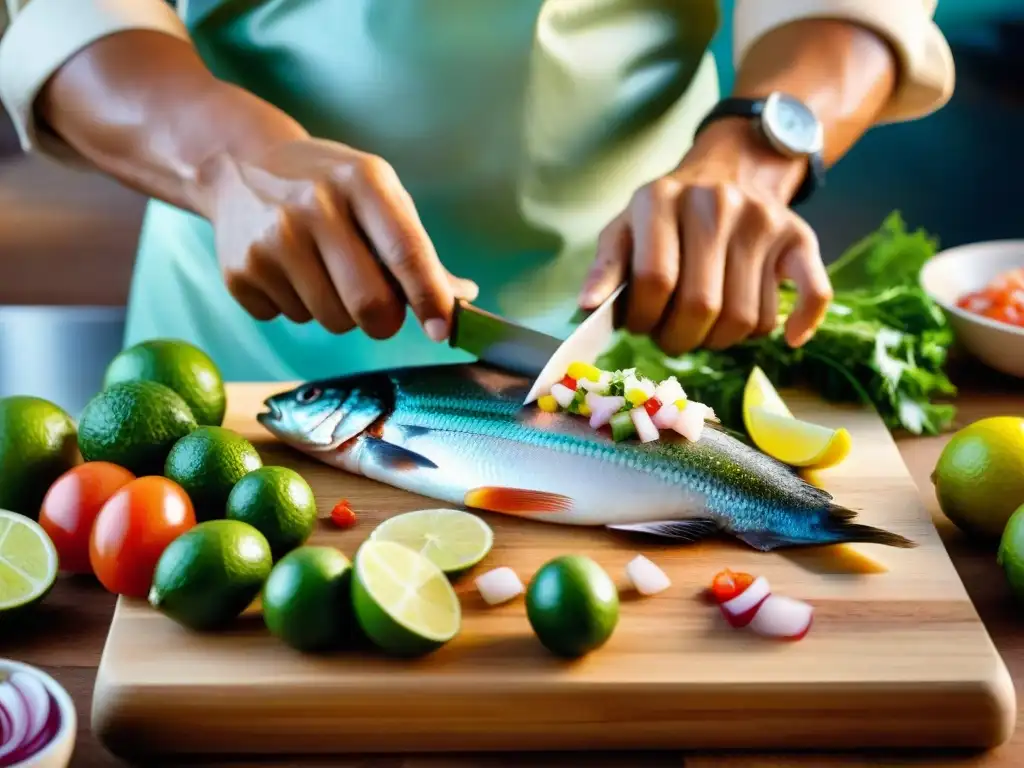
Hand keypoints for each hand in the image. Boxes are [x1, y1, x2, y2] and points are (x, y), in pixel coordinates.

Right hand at [196, 138, 477, 339]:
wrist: (238, 164)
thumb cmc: (328, 184)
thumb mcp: (377, 193)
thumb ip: (416, 247)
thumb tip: (460, 299)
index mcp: (363, 182)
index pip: (406, 252)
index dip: (430, 298)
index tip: (443, 330)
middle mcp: (314, 207)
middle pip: (369, 304)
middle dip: (384, 320)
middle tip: (379, 309)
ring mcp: (272, 240)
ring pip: (331, 320)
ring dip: (339, 312)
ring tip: (323, 272)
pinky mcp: (240, 271)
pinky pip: (290, 320)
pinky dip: (298, 306)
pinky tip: (288, 270)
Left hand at [578, 119, 832, 354]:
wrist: (732, 168)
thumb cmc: (665, 216)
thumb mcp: (625, 229)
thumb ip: (606, 269)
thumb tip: (587, 308)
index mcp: (661, 199)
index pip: (654, 281)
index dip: (642, 319)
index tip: (639, 325)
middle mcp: (716, 203)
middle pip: (701, 306)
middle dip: (679, 338)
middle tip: (671, 335)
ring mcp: (762, 220)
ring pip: (745, 317)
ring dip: (721, 340)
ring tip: (704, 326)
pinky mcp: (799, 237)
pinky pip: (811, 292)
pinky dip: (799, 324)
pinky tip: (789, 337)